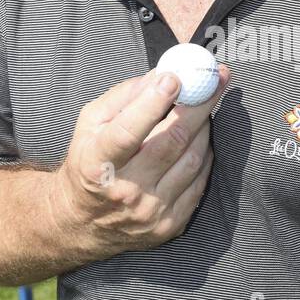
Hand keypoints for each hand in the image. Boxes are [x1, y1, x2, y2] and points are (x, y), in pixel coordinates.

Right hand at [48, 63, 229, 259]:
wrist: (83, 223)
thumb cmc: (88, 163)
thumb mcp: (90, 124)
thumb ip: (125, 96)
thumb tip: (163, 74)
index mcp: (97, 163)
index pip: (127, 132)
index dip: (152, 103)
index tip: (175, 77)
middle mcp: (125, 190)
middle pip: (172, 142)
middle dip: (199, 105)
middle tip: (216, 78)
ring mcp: (151, 211)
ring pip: (193, 160)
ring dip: (205, 127)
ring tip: (204, 107)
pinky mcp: (171, 225)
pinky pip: (200, 182)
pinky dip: (205, 154)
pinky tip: (201, 139)